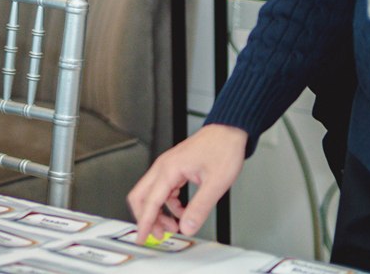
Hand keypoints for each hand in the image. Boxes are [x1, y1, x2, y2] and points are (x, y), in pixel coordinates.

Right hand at [127, 123, 247, 239]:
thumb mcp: (215, 184)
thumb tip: (187, 227)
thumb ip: (199, 208)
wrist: (228, 132)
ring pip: (151, 194)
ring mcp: (167, 167)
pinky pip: (163, 190)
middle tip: (157, 234)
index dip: (145, 222)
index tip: (141, 237)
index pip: (150, 201)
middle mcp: (163, 167)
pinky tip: (182, 212)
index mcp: (169, 169)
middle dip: (146, 218)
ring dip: (158, 213)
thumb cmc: (222, 149)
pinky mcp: (174, 169)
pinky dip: (168, 205)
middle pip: (141, 196)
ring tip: (173, 226)